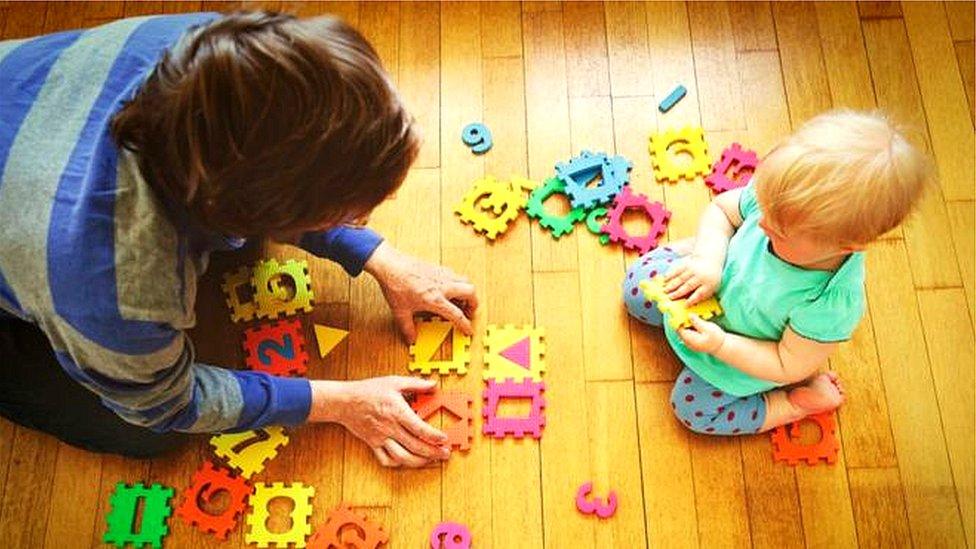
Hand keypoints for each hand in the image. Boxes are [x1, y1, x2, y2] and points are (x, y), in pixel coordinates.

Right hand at [309, 377, 449, 467]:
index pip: (420, 429)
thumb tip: (433, 384)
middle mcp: (390, 428)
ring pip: (402, 457)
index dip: (434, 436)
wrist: (344, 402)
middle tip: (445, 454)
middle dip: (433, 453)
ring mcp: (381, 438)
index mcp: (397, 412)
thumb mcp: (394, 381)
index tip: (444, 439)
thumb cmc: (368, 391)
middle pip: (415, 446)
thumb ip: (415, 384)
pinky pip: (386, 459)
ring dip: (419, 462)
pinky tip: (406, 461)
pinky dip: (397, 463)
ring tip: (430, 461)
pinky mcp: (373, 444)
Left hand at [365, 242, 478, 342]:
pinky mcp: (438, 267)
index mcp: (435, 299)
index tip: (468, 330)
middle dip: (474, 304)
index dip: (465, 325)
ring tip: (460, 300)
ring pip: (465, 281)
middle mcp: (442, 286)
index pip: (457, 315)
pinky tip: (448, 288)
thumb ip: (407, 328)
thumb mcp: (400, 311)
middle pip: (470, 293)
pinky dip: (457, 283)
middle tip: (469, 312)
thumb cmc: (395, 284)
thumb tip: (410, 338)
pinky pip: (455, 275)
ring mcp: (442, 275)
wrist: (390, 264)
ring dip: (467, 291)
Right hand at [663, 253, 722, 304]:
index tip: (685, 305)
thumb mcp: (711, 288)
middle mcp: (701, 276)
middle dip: (678, 292)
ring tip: (665, 290)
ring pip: (682, 278)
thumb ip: (701, 296)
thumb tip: (689, 303)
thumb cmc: (708, 279)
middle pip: (689, 285)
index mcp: (709, 284)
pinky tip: (665, 279)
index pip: (700, 293)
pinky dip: (670, 274)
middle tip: (670, 297)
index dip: (692, 300)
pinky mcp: (687, 264)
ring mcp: (694, 269)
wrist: (710, 259)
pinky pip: (678, 269)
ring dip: (672, 284)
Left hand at [677, 314, 726, 354]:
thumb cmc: (716, 338)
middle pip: (679, 328)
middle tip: (686, 310)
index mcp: (688, 338)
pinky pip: (688, 332)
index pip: (677, 326)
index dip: (677, 318)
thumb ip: (697, 321)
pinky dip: (690, 326)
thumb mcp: (707, 328)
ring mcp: (689, 342)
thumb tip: (689, 315)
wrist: (722, 347)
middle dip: (682, 319)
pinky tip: (696, 321)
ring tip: (692, 315)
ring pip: (683, 329)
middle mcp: (686, 341)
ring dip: (686, 322)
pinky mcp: (693, 341)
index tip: (679, 310)